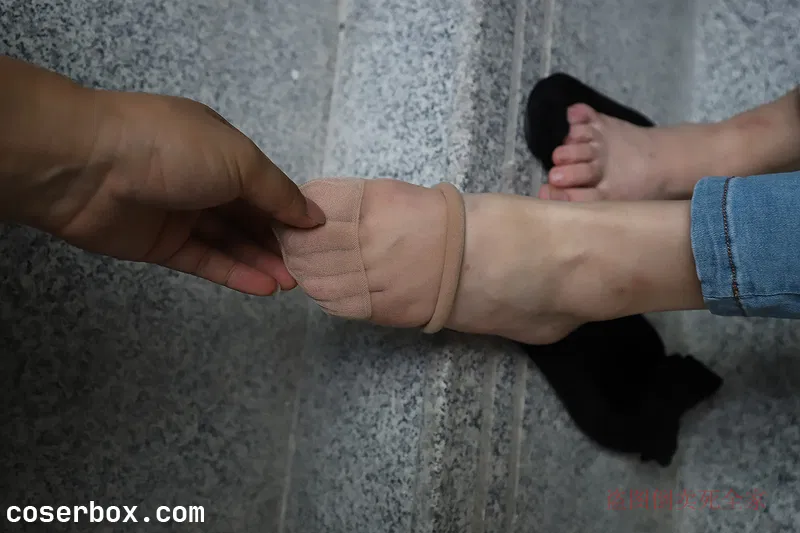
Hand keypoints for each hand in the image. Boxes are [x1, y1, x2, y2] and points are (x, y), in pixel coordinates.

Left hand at [30, 89, 326, 295]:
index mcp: (221, 149)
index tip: (319, 235)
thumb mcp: (238, 159)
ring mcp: (180, 213)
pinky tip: (264, 287)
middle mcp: (203, 179)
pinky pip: (205, 261)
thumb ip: (277, 192)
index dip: (291, 209)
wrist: (86, 166)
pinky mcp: (160, 245)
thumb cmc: (172, 149)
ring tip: (293, 282)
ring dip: (261, 261)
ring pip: (229, 242)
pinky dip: (235, 274)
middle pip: (249, 216)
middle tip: (309, 266)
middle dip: (280, 240)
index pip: (265, 184)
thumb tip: (313, 215)